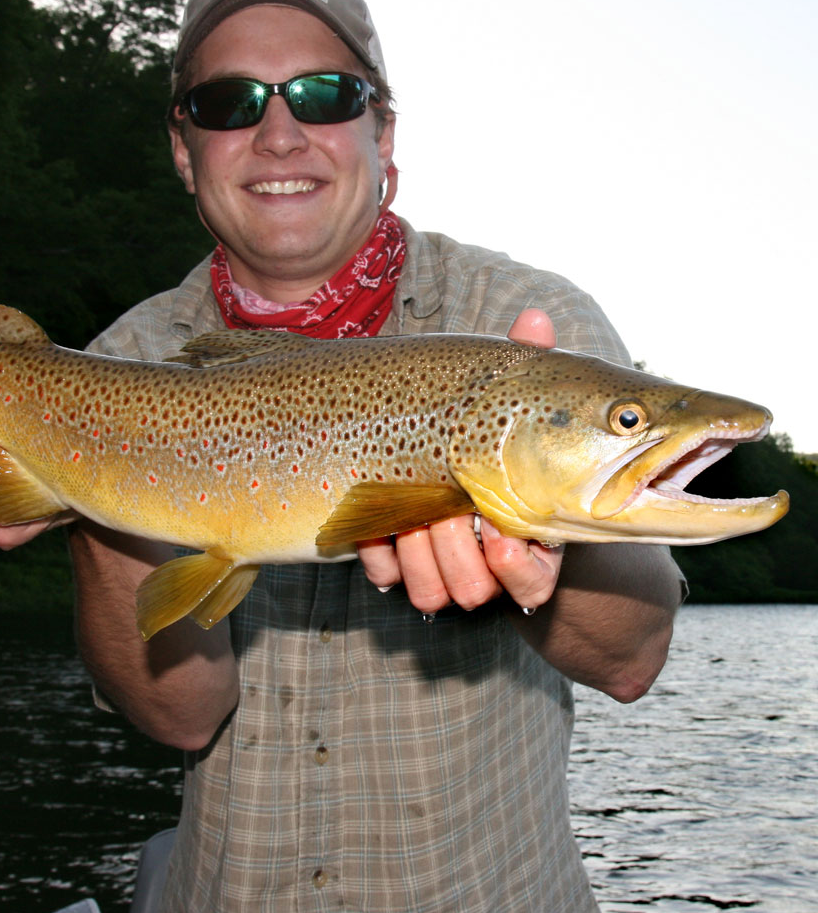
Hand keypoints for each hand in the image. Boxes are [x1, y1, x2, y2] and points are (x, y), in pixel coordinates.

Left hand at [356, 308, 563, 613]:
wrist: (437, 460)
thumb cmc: (495, 437)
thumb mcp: (515, 402)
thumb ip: (530, 366)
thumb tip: (536, 319)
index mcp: (529, 536)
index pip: (533, 581)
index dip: (515, 566)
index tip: (498, 532)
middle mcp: (489, 568)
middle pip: (472, 587)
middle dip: (452, 544)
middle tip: (445, 504)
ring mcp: (446, 574)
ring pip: (432, 593)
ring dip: (416, 549)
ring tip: (413, 509)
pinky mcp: (402, 570)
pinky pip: (389, 581)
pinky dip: (379, 550)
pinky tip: (378, 520)